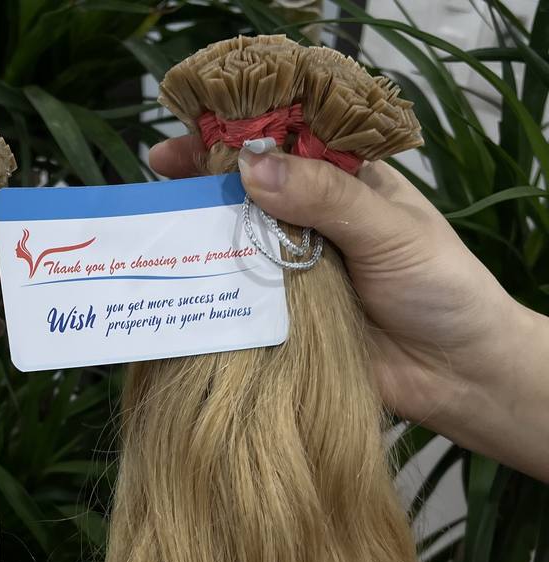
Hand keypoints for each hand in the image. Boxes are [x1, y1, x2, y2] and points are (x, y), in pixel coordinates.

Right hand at [148, 136, 548, 481]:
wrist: (454, 374)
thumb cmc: (438, 288)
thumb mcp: (388, 229)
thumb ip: (325, 197)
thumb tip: (251, 166)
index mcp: (342, 186)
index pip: (281, 149)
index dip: (232, 140)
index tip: (182, 144)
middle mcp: (312, 226)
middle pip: (249, 198)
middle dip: (203, 190)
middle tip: (155, 188)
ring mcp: (294, 276)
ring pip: (240, 251)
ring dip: (202, 244)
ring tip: (156, 238)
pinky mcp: (284, 322)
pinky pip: (242, 305)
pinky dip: (214, 298)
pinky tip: (179, 291)